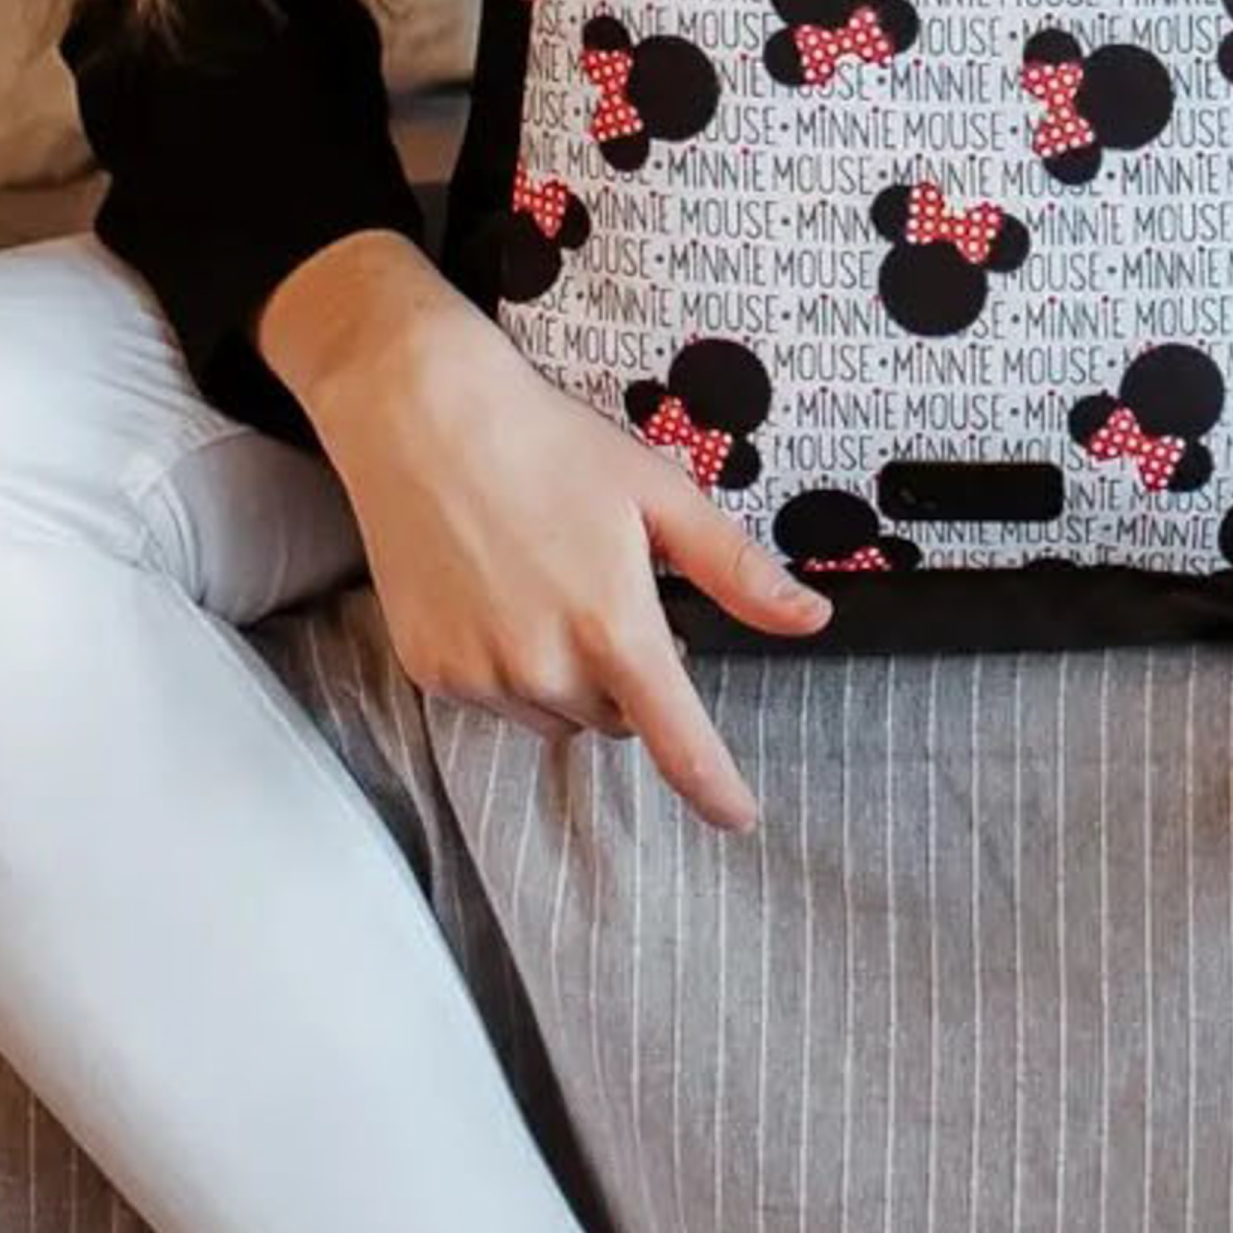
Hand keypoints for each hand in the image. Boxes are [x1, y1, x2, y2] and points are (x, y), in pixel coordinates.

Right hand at [255, 232, 831, 831]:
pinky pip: (494, 698)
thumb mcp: (658, 493)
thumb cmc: (549, 444)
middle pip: (616, 718)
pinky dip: (509, 668)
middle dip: (628, 676)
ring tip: (546, 585)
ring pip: (555, 715)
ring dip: (569, 679)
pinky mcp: (430, 670)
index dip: (715, 787)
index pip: (678, 740)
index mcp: (614, 626)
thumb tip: (812, 618)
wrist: (420, 417)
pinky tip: (497, 594)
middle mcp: (545, 666)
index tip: (739, 816)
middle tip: (607, 593)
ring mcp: (480, 674)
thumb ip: (735, 570)